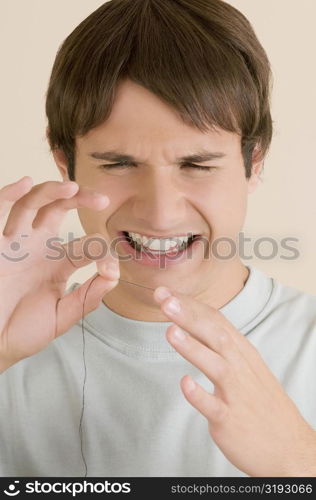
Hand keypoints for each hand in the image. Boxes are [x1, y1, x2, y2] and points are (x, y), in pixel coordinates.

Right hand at [0, 177, 119, 372]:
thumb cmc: (23, 330)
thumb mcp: (62, 316)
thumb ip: (87, 298)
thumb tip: (113, 276)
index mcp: (58, 263)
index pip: (87, 244)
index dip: (103, 252)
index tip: (110, 270)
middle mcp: (39, 247)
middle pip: (60, 208)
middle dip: (81, 199)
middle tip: (101, 200)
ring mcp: (17, 243)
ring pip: (33, 204)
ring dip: (52, 191)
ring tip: (71, 188)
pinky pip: (1, 212)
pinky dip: (10, 194)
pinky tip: (25, 183)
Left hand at [153, 286, 315, 476]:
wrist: (290, 448)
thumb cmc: (262, 404)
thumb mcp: (247, 367)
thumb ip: (220, 346)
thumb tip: (192, 324)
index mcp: (242, 353)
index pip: (215, 321)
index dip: (190, 305)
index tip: (167, 293)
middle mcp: (240, 369)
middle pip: (215, 335)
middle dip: (189, 316)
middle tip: (165, 300)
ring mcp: (236, 394)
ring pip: (215, 365)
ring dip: (192, 347)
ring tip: (170, 331)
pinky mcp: (230, 420)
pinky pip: (213, 406)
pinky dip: (200, 394)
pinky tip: (185, 383)